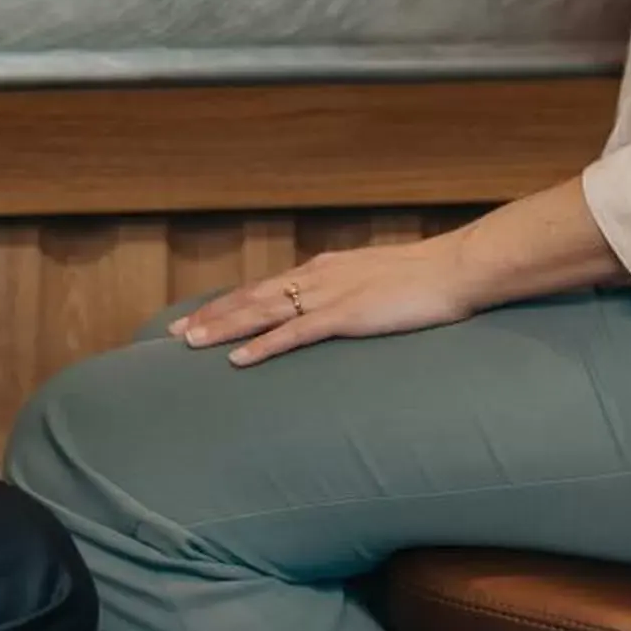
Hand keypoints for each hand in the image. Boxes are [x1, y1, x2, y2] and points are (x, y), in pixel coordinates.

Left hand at [169, 235, 479, 367]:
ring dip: (223, 328)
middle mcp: (317, 278)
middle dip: (211, 316)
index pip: (264, 288)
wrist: (457, 270)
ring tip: (190, 344)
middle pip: (252, 298)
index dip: (228, 304)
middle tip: (174, 335)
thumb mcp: (375, 282)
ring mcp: (329, 295)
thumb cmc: (424, 279)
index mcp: (324, 270)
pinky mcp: (346, 315)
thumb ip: (349, 294)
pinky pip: (295, 334)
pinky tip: (238, 360)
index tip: (197, 318)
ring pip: (263, 312)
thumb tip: (333, 311)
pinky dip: (263, 346)